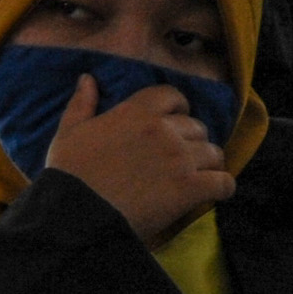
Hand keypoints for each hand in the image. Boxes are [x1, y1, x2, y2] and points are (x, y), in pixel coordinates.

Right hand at [40, 71, 231, 239]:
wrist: (76, 215)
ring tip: (197, 177)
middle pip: (197, 127)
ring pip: (214, 154)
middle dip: (191, 141)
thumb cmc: (69, 175)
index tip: (172, 123)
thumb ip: (81, 104)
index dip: (177, 109)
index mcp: (137, 112)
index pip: (173, 96)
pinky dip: (221, 188)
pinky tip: (211, 194)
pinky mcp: (191, 189)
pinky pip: (224, 182)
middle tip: (180, 159)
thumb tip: (87, 78)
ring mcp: (181, 159)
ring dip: (207, 165)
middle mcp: (165, 130)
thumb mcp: (68, 133)